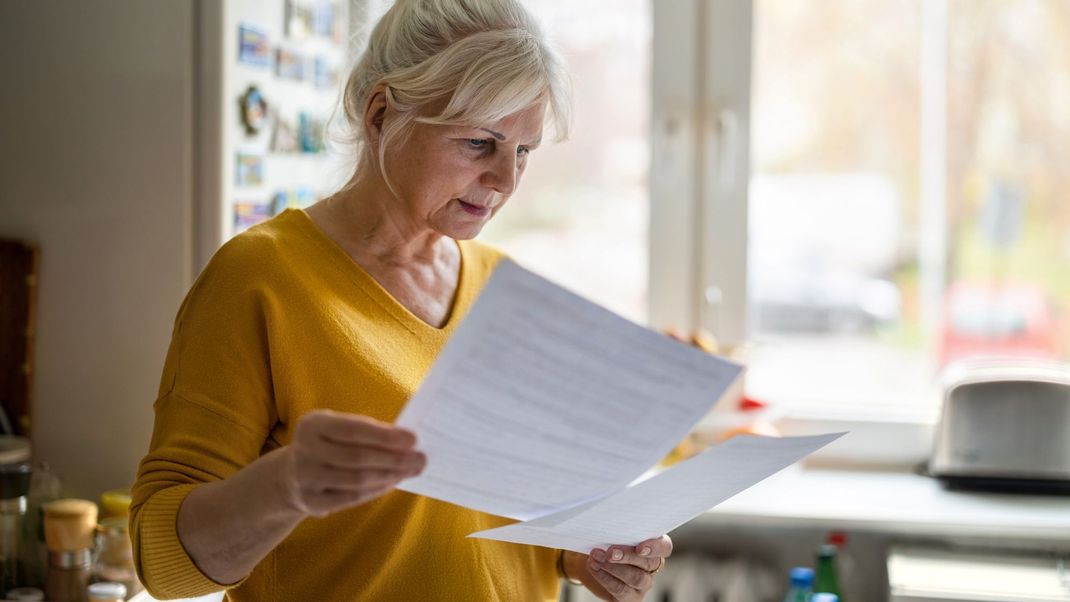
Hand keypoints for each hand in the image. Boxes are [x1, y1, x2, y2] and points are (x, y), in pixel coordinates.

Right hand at [276, 409, 425, 516]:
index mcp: (312, 424)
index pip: (354, 430)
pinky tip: (392, 483)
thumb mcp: (335, 428)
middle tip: (420, 459)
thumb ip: (365, 432)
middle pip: (358, 457)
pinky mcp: (311, 501)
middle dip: (394, 459)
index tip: (413, 439)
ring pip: (357, 479)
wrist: (288, 476)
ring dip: (389, 475)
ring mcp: (305, 478)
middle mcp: (305, 450)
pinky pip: (351, 497)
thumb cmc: (327, 445)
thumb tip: (407, 442)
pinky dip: (376, 490)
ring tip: (410, 470)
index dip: (385, 436)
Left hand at [571, 535, 672, 600]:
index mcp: (654, 545)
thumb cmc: (606, 541)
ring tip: (596, 557)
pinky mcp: (630, 596)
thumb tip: (604, 520)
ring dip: (614, 568)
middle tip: (610, 552)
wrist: (593, 561)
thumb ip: (616, 528)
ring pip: (636, 578)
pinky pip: (620, 589)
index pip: (664, 547)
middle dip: (627, 557)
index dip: (655, 547)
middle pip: (649, 562)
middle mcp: (652, 566)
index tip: (639, 547)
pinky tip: (593, 567)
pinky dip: (604, 577)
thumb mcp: (613, 532)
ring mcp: (643, 583)